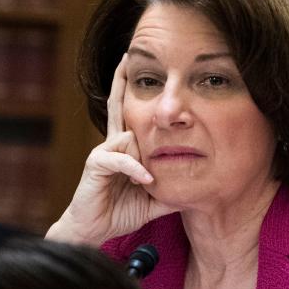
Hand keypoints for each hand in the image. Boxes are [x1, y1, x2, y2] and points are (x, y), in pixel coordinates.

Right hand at [47, 54, 171, 244]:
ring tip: (146, 184)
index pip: (130, 115)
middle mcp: (113, 145)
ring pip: (130, 138)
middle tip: (127, 57)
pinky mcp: (96, 164)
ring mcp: (103, 152)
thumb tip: (196, 189)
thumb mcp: (152, 201)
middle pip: (119, 107)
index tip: (141, 70)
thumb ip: (170, 191)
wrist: (92, 231)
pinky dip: (135, 169)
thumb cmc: (118, 214)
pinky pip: (120, 159)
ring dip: (143, 159)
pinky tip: (144, 181)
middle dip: (121, 83)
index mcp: (125, 149)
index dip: (131, 93)